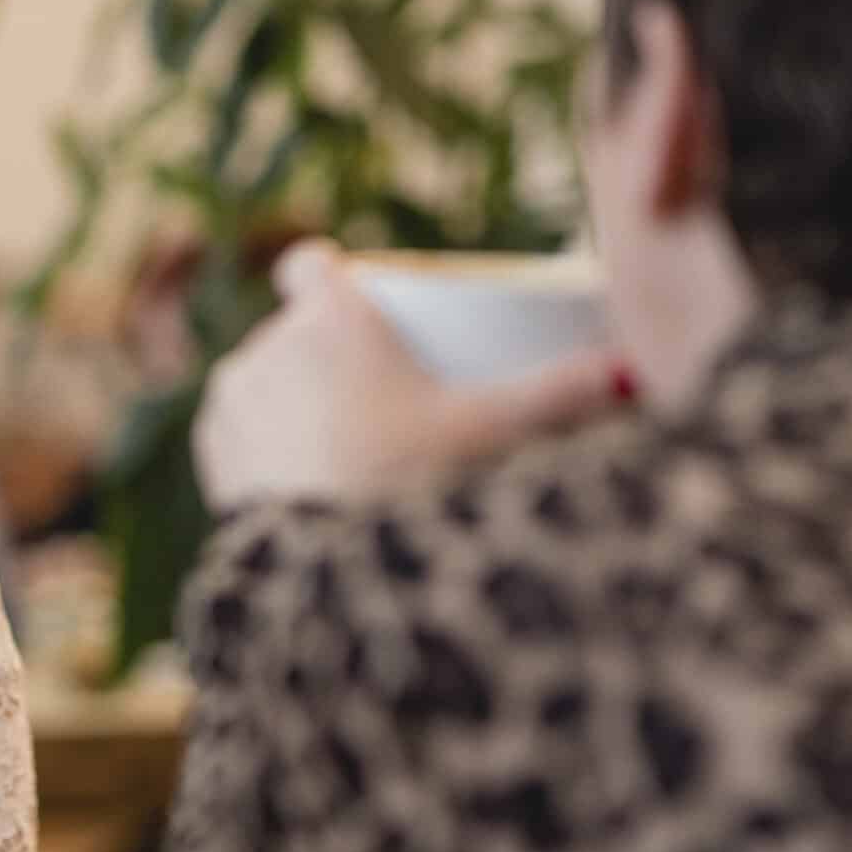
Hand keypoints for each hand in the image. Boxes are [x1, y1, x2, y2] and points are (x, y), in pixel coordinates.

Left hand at [193, 240, 625, 509]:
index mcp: (326, 320)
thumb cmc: (412, 489)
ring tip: (342, 433)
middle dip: (327, 351)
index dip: (329, 274)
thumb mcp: (495, 432)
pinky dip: (265, 440)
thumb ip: (567, 394)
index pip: (310, 266)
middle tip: (379, 390)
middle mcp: (263, 349)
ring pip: (261, 378)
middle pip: (293, 329)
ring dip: (291, 395)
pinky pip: (238, 429)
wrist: (328, 585)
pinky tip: (295, 460)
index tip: (356, 295)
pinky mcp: (213, 456)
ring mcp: (230, 402)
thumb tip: (637, 372)